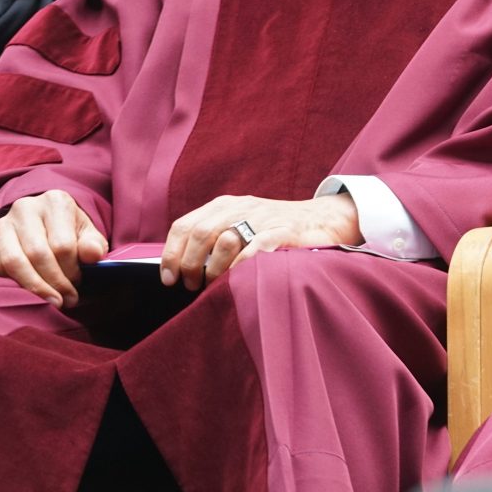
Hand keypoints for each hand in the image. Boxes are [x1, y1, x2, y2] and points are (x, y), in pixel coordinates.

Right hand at [0, 190, 106, 306]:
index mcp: (55, 201)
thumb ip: (94, 245)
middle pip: (37, 254)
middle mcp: (25, 207)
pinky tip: (25, 287)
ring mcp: (2, 223)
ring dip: (33, 286)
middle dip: (53, 282)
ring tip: (51, 300)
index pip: (62, 244)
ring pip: (13, 261)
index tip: (77, 284)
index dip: (71, 270)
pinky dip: (7, 280)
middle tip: (65, 300)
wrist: (45, 225)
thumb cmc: (71, 233)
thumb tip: (92, 255)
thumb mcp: (88, 235)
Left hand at [160, 193, 362, 290]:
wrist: (323, 219)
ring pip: (226, 239)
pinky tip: (236, 278)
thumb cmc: (276, 229)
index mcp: (225, 205)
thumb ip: (215, 237)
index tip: (169, 278)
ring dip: (213, 268)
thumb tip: (180, 268)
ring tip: (212, 284)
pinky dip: (242, 265)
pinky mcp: (284, 230)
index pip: (185, 224)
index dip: (171, 253)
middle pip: (201, 232)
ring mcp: (263, 217)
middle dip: (190, 264)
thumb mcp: (242, 224)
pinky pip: (257, 246)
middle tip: (191, 285)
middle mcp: (241, 207)